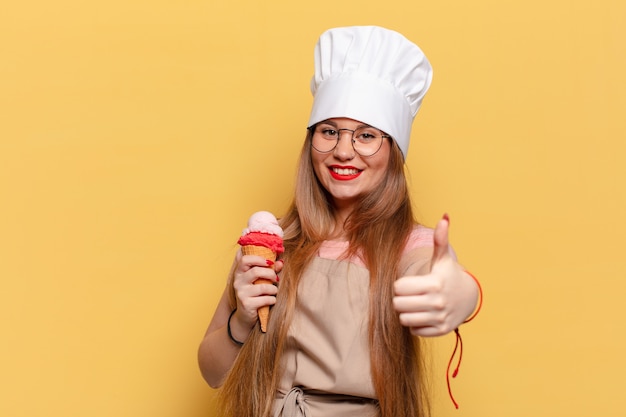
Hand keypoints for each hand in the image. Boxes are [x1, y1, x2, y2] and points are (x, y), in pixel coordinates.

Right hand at [231, 252, 281, 330]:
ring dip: (273, 288)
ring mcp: (241, 293)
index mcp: (240, 272)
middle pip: (255, 271)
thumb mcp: (259, 280)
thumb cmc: (255, 294)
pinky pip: (265, 299)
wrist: (246, 316)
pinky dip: (272, 299)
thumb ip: (270, 269)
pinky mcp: (246, 304)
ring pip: (262, 287)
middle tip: (276, 278)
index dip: (258, 258)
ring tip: (274, 291)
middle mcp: (238, 281)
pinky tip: (272, 300)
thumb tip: (281, 262)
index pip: (244, 259)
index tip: (270, 262)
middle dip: (270, 274)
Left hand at [393, 215, 477, 336]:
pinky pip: (414, 330)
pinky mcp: (441, 330)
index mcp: (434, 283)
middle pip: (398, 305)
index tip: (407, 283)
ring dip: (406, 312)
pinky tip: (423, 314)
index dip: (399, 285)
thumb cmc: (448, 274)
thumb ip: (440, 239)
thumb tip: (444, 217)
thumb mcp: (443, 258)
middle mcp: (437, 302)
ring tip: (414, 304)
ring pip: (404, 319)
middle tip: (408, 295)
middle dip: (400, 299)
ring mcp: (440, 317)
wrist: (468, 297)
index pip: (398, 288)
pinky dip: (415, 324)